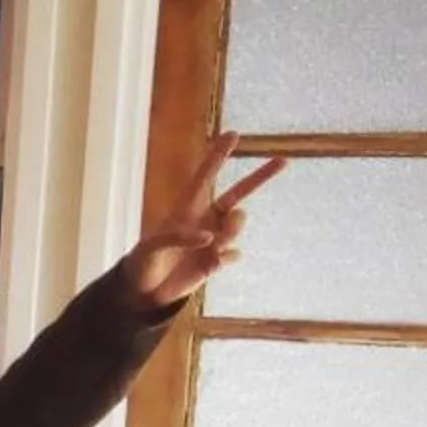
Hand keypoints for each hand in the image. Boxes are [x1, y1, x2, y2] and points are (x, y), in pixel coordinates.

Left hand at [124, 133, 285, 307]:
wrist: (144, 292)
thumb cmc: (143, 262)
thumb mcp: (153, 246)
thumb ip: (180, 237)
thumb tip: (211, 238)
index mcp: (186, 209)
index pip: (205, 177)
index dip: (217, 156)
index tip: (233, 134)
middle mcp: (204, 220)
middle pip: (238, 194)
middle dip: (259, 177)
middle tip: (283, 161)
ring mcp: (213, 240)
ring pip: (236, 225)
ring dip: (231, 231)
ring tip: (214, 243)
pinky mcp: (215, 262)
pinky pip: (232, 254)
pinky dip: (226, 257)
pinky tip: (215, 262)